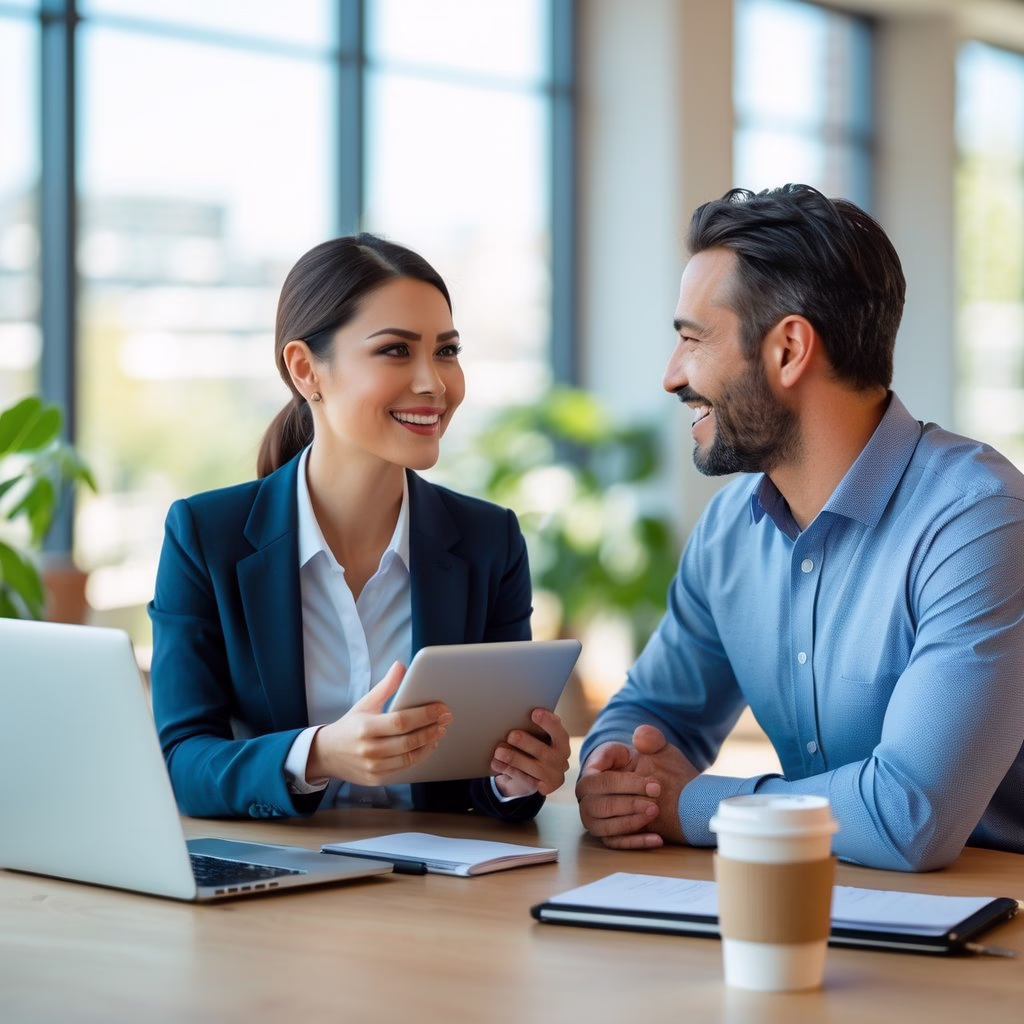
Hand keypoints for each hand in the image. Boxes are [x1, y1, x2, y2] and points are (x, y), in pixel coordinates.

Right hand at [307, 662, 451, 785]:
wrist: (326, 754)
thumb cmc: (350, 726)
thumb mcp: (365, 704)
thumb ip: (386, 687)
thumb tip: (401, 666)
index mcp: (365, 728)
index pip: (400, 721)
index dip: (424, 715)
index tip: (441, 708)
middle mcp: (369, 750)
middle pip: (408, 741)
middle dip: (432, 729)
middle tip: (446, 718)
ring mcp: (373, 767)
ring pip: (409, 757)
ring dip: (429, 743)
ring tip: (440, 730)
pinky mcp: (377, 779)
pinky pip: (404, 768)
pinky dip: (420, 757)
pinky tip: (429, 745)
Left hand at [490, 708, 570, 798]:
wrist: (528, 777)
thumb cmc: (530, 748)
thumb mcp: (534, 737)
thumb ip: (532, 729)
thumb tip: (516, 715)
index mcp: (561, 742)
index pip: (558, 731)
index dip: (548, 722)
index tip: (534, 713)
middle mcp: (561, 759)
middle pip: (545, 751)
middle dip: (526, 742)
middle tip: (511, 735)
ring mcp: (554, 776)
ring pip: (535, 767)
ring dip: (515, 759)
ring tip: (499, 751)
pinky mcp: (543, 788)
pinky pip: (526, 780)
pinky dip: (510, 771)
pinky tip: (497, 763)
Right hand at [576, 725, 698, 848]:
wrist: (657, 787)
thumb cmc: (649, 764)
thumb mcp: (654, 748)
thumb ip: (650, 738)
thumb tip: (640, 738)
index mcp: (593, 771)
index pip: (600, 780)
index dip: (627, 784)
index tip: (655, 785)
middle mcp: (588, 796)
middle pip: (598, 805)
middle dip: (628, 804)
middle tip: (655, 804)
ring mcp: (595, 818)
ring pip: (603, 827)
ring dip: (629, 823)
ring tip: (654, 816)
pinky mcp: (608, 836)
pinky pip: (615, 845)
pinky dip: (635, 843)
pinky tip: (657, 839)